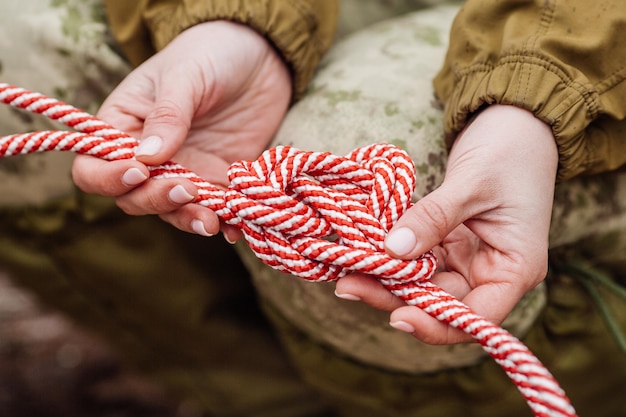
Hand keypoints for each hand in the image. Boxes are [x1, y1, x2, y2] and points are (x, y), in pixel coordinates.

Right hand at [72, 20, 291, 240]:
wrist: (257, 58)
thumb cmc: (209, 55)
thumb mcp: (185, 76)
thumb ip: (167, 115)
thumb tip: (148, 158)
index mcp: (122, 127)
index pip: (94, 167)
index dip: (109, 178)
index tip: (140, 171)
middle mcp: (147, 157)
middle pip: (133, 198)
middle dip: (156, 200)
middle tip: (188, 189)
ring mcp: (183, 171)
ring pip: (172, 211)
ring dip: (188, 219)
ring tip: (212, 221)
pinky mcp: (216, 180)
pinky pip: (212, 209)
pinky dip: (222, 222)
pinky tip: (234, 226)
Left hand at [335, 105, 557, 343]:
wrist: (515, 124)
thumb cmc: (510, 151)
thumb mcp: (473, 184)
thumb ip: (434, 218)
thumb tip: (394, 250)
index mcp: (515, 269)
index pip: (477, 317)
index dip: (437, 325)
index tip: (398, 317)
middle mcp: (490, 272)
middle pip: (441, 302)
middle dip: (396, 297)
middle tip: (349, 285)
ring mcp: (466, 259)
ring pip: (422, 283)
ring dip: (386, 278)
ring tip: (346, 270)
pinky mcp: (447, 243)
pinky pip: (416, 259)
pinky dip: (391, 256)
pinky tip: (362, 249)